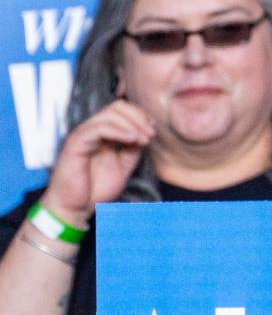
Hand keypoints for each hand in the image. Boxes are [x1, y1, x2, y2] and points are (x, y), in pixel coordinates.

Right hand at [41, 100, 154, 226]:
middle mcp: (92, 130)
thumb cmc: (96, 188)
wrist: (75, 208)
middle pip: (117, 107)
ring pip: (110, 114)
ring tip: (144, 139)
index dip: (141, 117)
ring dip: (132, 124)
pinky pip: (99, 128)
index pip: (122, 110)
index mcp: (103, 133)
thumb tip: (146, 132)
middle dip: (139, 117)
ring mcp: (83, 135)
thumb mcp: (124, 165)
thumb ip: (134, 148)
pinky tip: (132, 140)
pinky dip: (119, 131)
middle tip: (150, 134)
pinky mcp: (76, 143)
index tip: (153, 131)